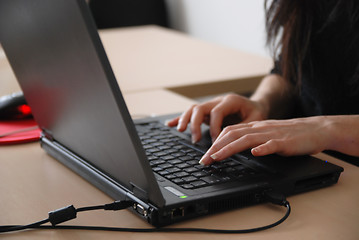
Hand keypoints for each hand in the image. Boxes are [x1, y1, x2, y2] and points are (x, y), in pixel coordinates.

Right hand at [165, 94, 266, 142]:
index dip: (214, 127)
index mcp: (231, 100)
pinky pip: (191, 113)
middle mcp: (218, 100)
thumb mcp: (256, 119)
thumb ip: (243, 128)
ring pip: (193, 108)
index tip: (216, 140)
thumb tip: (232, 140)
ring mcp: (211, 104)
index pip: (217, 112)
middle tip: (196, 138)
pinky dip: (180, 118)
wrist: (255, 105)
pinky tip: (170, 124)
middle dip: (195, 123)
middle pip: (200, 107)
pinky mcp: (207, 111)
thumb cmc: (256, 112)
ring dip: (185, 119)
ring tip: (180, 130)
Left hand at [198, 116, 334, 164]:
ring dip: (229, 148)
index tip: (205, 156)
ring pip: (247, 139)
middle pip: (232, 134)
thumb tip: (233, 148)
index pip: (229, 131)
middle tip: (204, 160)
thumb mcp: (266, 134)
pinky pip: (272, 144)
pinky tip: (255, 153)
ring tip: (217, 157)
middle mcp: (259, 128)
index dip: (215, 142)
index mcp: (254, 127)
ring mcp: (272, 134)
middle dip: (215, 147)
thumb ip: (251, 139)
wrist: (315, 129)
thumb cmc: (290, 134)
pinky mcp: (285, 142)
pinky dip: (262, 148)